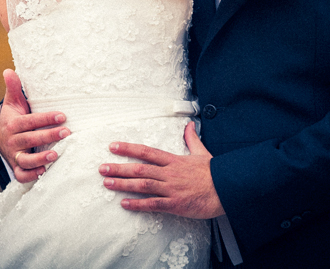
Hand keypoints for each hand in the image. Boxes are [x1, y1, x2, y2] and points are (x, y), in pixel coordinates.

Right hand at [0, 69, 69, 181]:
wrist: (0, 137)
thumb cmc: (12, 117)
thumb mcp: (12, 102)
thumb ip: (13, 87)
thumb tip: (8, 70)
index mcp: (12, 124)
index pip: (30, 121)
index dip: (46, 118)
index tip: (62, 116)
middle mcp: (13, 141)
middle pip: (30, 139)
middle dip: (48, 136)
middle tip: (67, 132)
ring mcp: (14, 155)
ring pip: (26, 159)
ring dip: (40, 159)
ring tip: (56, 155)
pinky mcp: (17, 166)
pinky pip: (22, 174)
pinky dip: (31, 175)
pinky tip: (45, 171)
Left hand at [98, 123, 223, 217]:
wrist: (227, 189)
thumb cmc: (214, 172)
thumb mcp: (202, 152)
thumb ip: (191, 139)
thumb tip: (189, 125)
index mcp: (174, 160)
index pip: (146, 152)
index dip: (128, 149)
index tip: (113, 146)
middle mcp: (169, 173)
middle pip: (139, 169)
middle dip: (119, 168)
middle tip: (102, 168)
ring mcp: (171, 189)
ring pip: (142, 185)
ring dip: (123, 184)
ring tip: (107, 183)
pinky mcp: (175, 204)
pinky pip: (153, 204)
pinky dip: (138, 204)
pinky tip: (124, 204)